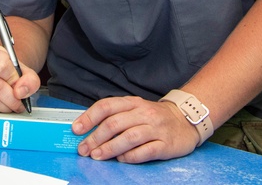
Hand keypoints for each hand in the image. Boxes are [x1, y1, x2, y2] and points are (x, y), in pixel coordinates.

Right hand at [0, 44, 39, 113]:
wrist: (2, 72)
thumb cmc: (12, 71)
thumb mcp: (26, 71)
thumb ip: (30, 80)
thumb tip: (21, 92)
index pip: (1, 66)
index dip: (13, 80)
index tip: (19, 86)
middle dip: (11, 99)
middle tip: (20, 103)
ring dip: (5, 106)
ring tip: (13, 105)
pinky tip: (2, 104)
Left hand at [72, 96, 200, 162]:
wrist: (185, 120)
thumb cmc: (154, 117)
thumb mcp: (135, 109)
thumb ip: (115, 117)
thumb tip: (89, 130)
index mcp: (132, 103)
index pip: (106, 106)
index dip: (89, 117)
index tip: (76, 129)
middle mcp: (143, 113)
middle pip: (114, 123)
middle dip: (95, 138)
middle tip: (84, 149)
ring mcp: (155, 128)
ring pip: (128, 137)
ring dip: (109, 148)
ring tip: (97, 155)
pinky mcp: (166, 144)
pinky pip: (146, 151)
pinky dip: (131, 156)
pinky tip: (122, 159)